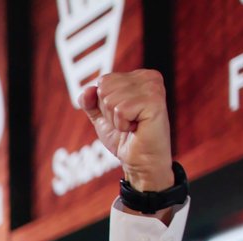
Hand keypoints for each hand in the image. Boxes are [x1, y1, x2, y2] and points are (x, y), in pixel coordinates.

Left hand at [81, 70, 173, 192]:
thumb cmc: (125, 139)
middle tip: (127, 122)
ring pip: (110, 99)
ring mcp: (154, 89)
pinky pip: (120, 110)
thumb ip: (90, 101)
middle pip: (105, 87)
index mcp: (139, 77)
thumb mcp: (102, 117)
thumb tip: (88, 90)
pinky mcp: (155, 102)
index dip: (103, 104)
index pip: (104, 80)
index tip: (122, 115)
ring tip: (132, 125)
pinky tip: (136, 128)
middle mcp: (149, 78)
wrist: (140, 161)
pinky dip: (122, 124)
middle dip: (108, 111)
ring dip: (115, 119)